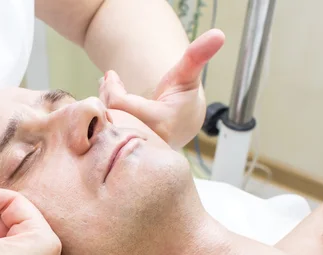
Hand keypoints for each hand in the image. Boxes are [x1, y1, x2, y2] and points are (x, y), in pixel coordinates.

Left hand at [99, 29, 224, 147]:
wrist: (182, 125)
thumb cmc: (182, 97)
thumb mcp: (187, 75)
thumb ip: (196, 56)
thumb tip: (218, 33)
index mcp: (161, 121)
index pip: (121, 104)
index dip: (112, 88)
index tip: (111, 74)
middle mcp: (149, 140)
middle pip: (112, 117)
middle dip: (106, 97)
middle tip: (107, 80)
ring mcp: (138, 149)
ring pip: (108, 128)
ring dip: (104, 107)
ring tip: (107, 89)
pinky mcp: (128, 153)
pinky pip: (109, 137)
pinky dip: (106, 120)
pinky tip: (109, 106)